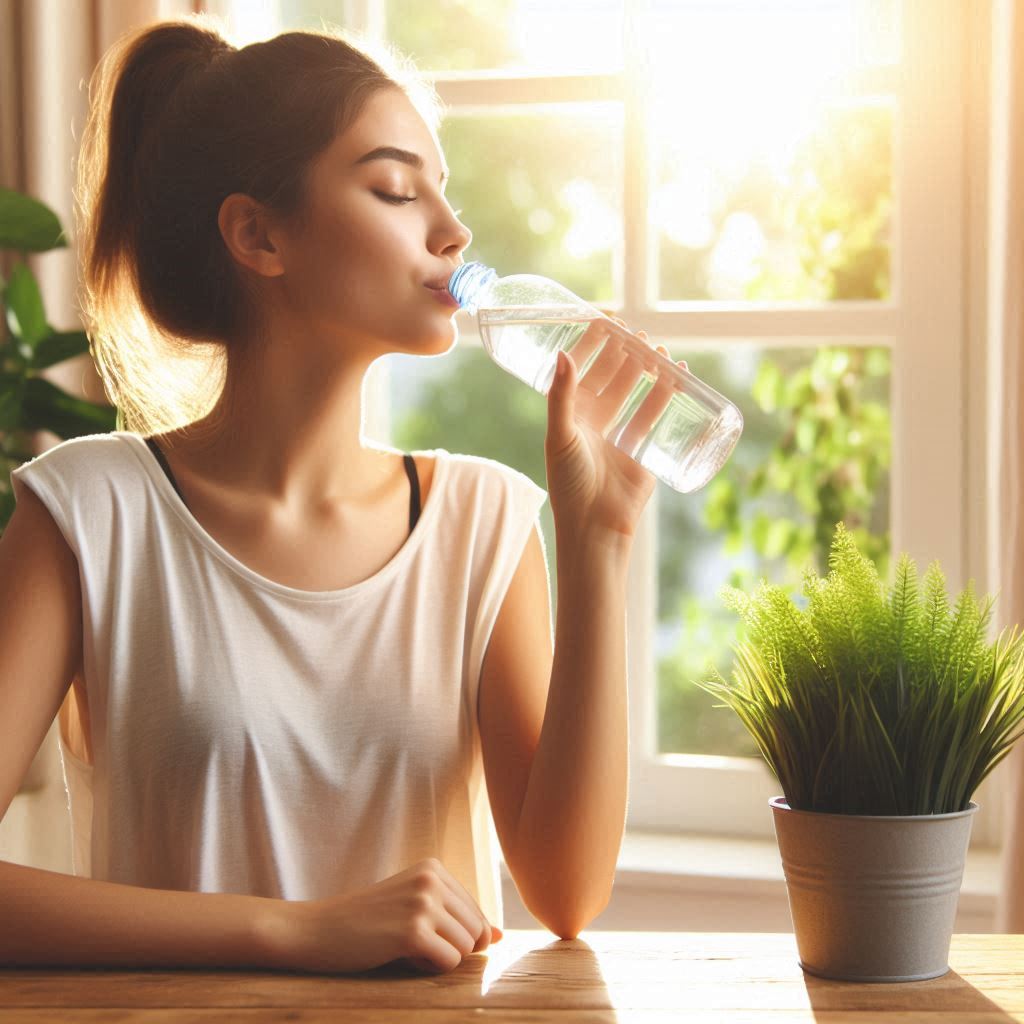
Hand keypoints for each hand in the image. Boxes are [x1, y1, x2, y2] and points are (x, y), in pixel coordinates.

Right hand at [277, 858, 501, 974]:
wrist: (316, 930)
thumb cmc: (367, 924)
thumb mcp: (415, 910)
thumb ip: (457, 919)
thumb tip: (501, 938)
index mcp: (434, 868)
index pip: (477, 914)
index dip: (455, 937)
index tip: (419, 935)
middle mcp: (432, 879)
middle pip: (477, 931)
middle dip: (451, 949)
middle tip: (410, 944)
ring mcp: (422, 903)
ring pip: (466, 948)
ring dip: (439, 960)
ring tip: (403, 949)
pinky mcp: (412, 931)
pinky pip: (448, 963)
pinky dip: (429, 970)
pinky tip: (399, 956)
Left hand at [544, 314, 687, 540]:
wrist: (595, 526)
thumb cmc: (570, 483)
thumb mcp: (561, 434)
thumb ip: (561, 396)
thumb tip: (564, 354)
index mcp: (569, 413)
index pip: (580, 369)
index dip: (591, 345)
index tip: (605, 321)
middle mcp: (593, 419)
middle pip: (611, 376)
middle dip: (624, 353)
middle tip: (637, 333)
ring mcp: (619, 432)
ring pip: (636, 391)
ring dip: (647, 370)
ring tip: (659, 349)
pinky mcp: (642, 448)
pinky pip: (655, 415)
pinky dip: (666, 395)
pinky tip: (677, 377)